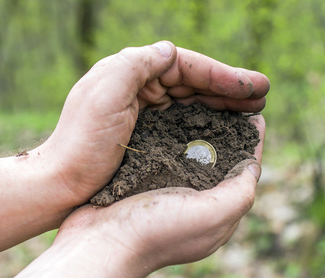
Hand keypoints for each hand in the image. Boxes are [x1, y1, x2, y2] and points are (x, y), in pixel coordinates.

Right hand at [0, 115, 264, 277]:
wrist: (100, 243)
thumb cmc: (157, 233)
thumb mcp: (212, 216)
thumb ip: (240, 191)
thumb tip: (253, 164)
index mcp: (215, 209)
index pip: (242, 170)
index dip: (250, 141)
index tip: (253, 112)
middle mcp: (194, 199)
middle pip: (218, 158)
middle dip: (224, 129)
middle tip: (225, 98)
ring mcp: (167, 189)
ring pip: (189, 151)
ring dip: (196, 126)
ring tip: (198, 98)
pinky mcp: (143, 180)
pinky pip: (163, 150)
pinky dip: (169, 132)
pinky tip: (167, 111)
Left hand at [37, 41, 269, 206]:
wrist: (62, 180)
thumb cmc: (82, 141)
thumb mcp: (106, 92)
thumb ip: (138, 62)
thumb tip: (170, 50)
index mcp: (130, 72)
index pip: (185, 65)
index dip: (222, 74)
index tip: (255, 85)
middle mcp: (137, 86)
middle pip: (192, 81)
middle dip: (228, 88)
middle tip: (262, 96)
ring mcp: (141, 109)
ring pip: (190, 100)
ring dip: (221, 103)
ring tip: (251, 110)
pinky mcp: (143, 131)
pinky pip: (180, 119)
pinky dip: (203, 120)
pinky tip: (221, 125)